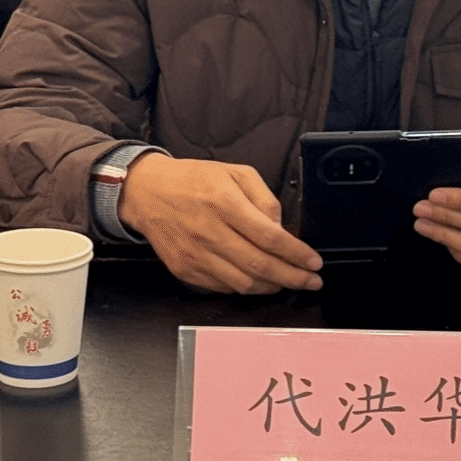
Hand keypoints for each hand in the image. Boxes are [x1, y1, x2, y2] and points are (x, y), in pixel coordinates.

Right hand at [118, 152, 323, 293]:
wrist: (147, 193)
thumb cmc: (191, 180)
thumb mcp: (235, 173)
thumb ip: (264, 198)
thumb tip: (281, 228)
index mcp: (224, 203)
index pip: (269, 237)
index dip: (296, 253)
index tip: (313, 261)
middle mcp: (209, 232)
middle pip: (260, 265)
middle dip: (293, 277)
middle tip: (311, 281)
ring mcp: (196, 255)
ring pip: (244, 283)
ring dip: (273, 287)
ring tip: (288, 282)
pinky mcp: (185, 271)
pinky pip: (224, 287)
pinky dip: (247, 288)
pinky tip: (259, 281)